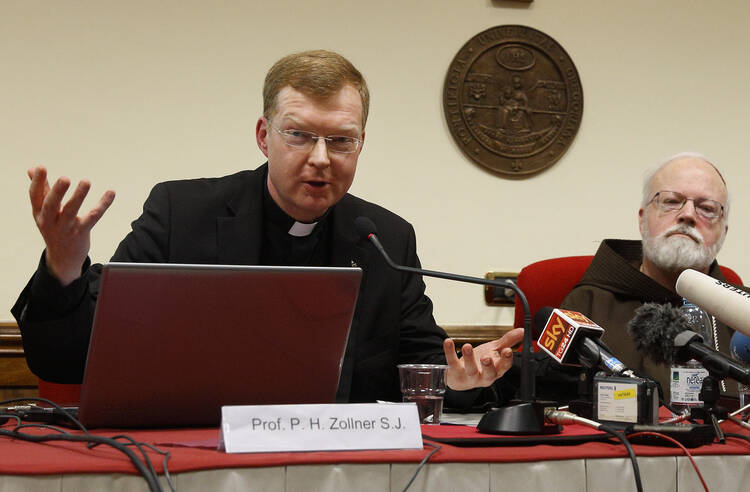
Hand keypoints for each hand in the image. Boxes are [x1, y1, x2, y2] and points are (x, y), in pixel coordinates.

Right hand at [28, 166, 114, 284]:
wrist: (63, 258)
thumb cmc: (53, 227)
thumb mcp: (44, 212)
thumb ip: (42, 190)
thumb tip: (33, 168)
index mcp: (39, 213)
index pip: (35, 196)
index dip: (37, 182)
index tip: (41, 167)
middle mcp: (50, 221)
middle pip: (51, 205)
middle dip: (57, 192)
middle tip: (65, 178)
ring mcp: (66, 228)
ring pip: (72, 211)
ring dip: (79, 196)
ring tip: (86, 182)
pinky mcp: (81, 232)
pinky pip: (93, 217)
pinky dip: (103, 204)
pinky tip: (111, 193)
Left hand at [443, 327, 523, 390]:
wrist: (460, 378)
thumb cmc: (480, 364)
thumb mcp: (494, 351)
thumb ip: (508, 341)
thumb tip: (522, 331)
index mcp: (496, 370)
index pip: (504, 366)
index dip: (506, 360)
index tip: (508, 351)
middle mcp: (484, 375)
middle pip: (489, 374)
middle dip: (489, 366)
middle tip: (487, 357)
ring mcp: (469, 376)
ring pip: (471, 370)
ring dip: (469, 358)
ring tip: (467, 347)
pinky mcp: (455, 373)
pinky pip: (452, 362)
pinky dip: (450, 352)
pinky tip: (449, 342)